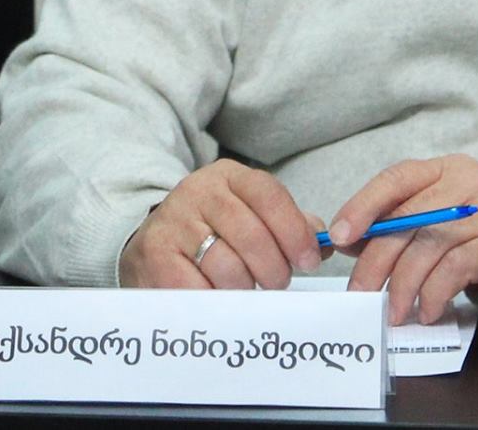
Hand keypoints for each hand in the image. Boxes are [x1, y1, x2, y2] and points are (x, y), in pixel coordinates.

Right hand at [118, 160, 324, 289]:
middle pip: (251, 234)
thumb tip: (324, 242)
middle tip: (278, 282)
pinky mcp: (155, 256)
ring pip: (227, 266)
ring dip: (246, 288)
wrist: (153, 242)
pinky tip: (222, 299)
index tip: (310, 260)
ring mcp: (174, 223)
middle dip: (274, 268)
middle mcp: (197, 192)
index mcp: (227, 177)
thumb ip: (288, 225)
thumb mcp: (249, 214)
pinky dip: (217, 300)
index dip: (294, 231)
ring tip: (247, 290)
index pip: (268, 195)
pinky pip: (199, 289)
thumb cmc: (212, 232)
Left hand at [328, 155, 477, 322]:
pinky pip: (458, 267)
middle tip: (360, 290)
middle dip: (377, 259)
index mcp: (445, 170)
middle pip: (408, 218)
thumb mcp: (441, 223)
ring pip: (430, 244)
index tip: (338, 236)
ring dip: (404, 284)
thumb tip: (348, 240)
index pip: (395, 179)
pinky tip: (427, 311)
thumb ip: (400, 225)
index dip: (362, 206)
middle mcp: (468, 183)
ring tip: (394, 311)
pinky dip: (435, 292)